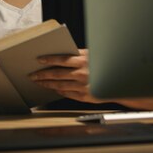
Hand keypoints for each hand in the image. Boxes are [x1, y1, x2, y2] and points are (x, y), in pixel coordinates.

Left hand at [29, 49, 152, 110]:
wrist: (120, 81)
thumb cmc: (104, 64)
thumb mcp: (92, 56)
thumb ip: (77, 56)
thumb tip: (59, 56)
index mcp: (83, 61)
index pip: (61, 60)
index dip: (48, 60)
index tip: (38, 60)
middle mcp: (81, 73)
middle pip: (56, 74)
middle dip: (42, 75)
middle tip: (32, 75)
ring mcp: (82, 86)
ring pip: (59, 86)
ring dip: (47, 84)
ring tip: (38, 82)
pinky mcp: (84, 96)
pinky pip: (67, 93)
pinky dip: (58, 91)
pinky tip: (52, 89)